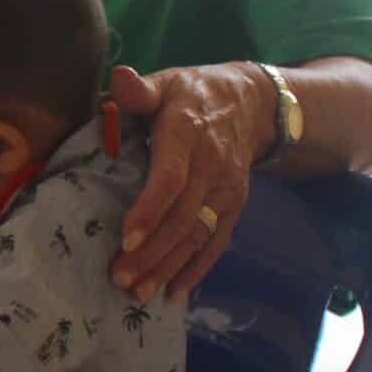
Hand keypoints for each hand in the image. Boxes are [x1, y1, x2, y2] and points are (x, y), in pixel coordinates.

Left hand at [110, 62, 268, 299]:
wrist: (252, 103)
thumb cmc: (192, 94)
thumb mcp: (168, 82)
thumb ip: (140, 90)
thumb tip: (120, 79)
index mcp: (187, 136)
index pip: (171, 178)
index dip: (150, 209)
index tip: (127, 237)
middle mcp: (211, 168)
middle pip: (182, 217)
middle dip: (152, 252)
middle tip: (120, 277)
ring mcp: (226, 191)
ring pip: (198, 235)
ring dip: (169, 267)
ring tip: (139, 292)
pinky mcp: (234, 206)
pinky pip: (216, 242)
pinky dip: (197, 269)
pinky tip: (174, 292)